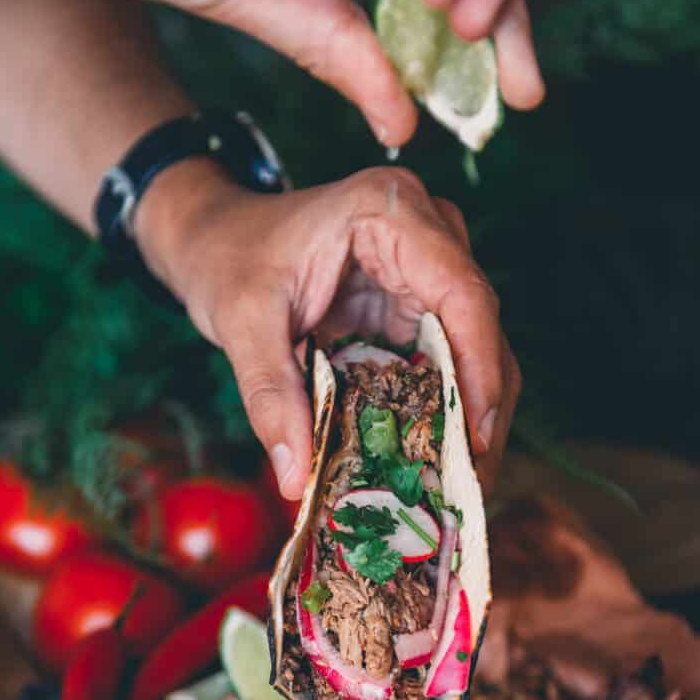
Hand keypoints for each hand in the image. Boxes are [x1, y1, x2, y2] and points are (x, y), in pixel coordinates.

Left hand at [136, 161, 520, 496]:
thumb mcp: (241, 323)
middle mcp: (427, 232)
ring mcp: (429, 269)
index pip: (462, 292)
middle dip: (480, 411)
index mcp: (390, 210)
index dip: (480, 368)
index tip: (476, 438)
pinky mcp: (420, 305)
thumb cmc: (229, 259)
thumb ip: (271, 395)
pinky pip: (448, 362)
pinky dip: (442, 411)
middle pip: (482, 327)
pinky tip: (432, 462)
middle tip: (469, 487)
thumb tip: (295, 479)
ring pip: (475, 351)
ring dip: (467, 419)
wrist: (218, 238)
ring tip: (456, 488)